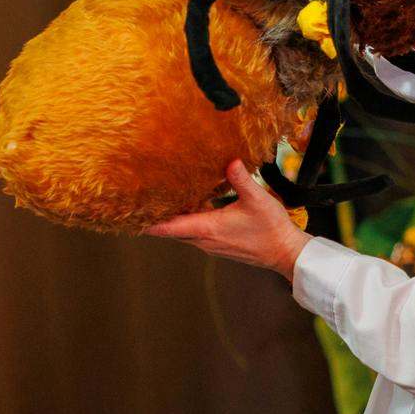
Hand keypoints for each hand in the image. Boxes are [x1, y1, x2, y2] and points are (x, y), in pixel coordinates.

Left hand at [144, 159, 312, 280]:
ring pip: (185, 230)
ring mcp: (212, 244)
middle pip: (172, 228)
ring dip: (176, 217)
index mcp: (207, 228)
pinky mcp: (220, 244)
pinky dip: (192, 220)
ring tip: (169, 198)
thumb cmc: (271, 230)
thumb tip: (230, 161)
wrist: (285, 252)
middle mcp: (204, 239)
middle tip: (146, 199)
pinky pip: (197, 232)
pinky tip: (199, 204)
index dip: (147, 222)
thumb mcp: (257, 199)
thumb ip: (241, 179)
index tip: (130, 215)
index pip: (167, 228)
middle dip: (158, 216)